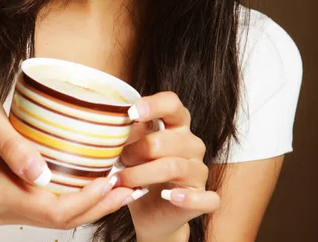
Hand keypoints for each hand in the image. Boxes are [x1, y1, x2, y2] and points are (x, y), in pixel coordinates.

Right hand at [0, 92, 135, 228]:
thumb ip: (14, 147)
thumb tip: (40, 174)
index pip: (52, 211)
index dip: (86, 201)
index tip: (111, 181)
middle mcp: (3, 209)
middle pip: (59, 220)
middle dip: (97, 207)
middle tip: (129, 189)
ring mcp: (6, 207)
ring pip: (56, 218)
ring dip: (90, 206)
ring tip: (120, 190)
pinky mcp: (12, 199)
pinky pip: (48, 207)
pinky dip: (75, 200)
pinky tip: (94, 186)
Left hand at [113, 91, 220, 240]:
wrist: (150, 213)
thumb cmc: (140, 172)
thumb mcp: (131, 148)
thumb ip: (127, 132)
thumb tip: (112, 117)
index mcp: (176, 124)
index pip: (172, 104)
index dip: (153, 105)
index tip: (131, 113)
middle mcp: (191, 144)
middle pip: (165, 140)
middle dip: (136, 151)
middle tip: (119, 160)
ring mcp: (199, 170)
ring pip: (174, 167)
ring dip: (142, 174)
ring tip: (123, 180)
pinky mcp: (204, 198)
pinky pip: (204, 197)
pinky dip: (186, 197)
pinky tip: (168, 196)